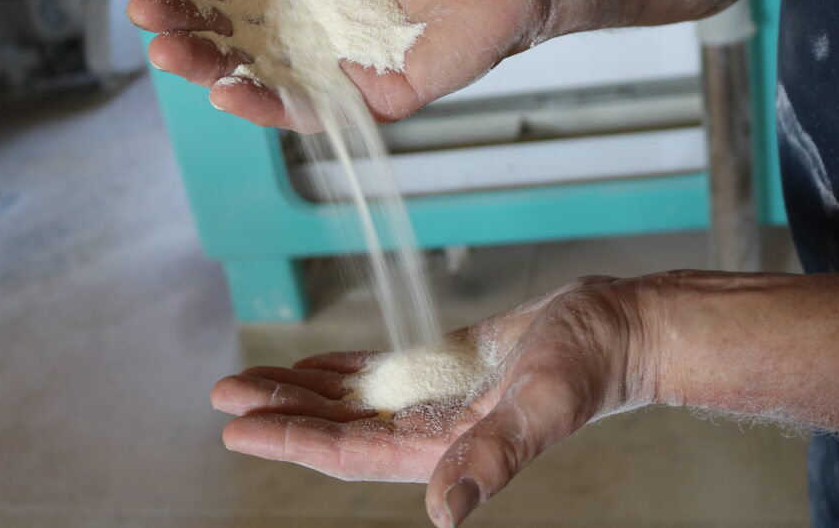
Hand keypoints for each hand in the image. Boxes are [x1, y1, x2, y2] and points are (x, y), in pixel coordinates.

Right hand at [126, 0, 549, 129]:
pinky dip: (269, 104)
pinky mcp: (368, 99)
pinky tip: (229, 89)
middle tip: (145, 20)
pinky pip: (313, 110)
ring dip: (211, 71)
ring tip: (169, 53)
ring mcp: (336, 70)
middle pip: (234, 43)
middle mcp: (311, 36)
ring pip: (262, 80)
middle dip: (185, 32)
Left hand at [211, 275, 657, 526]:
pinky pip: (378, 375)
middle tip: (222, 392)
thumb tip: (446, 513)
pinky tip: (310, 368)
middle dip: (278, 411)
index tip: (235, 423)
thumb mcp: (541, 403)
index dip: (288, 438)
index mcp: (442, 447)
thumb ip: (494, 454)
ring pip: (350, 400)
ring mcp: (433, 399)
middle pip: (335, 425)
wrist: (616, 330)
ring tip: (250, 377)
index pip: (346, 451)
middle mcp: (429, 430)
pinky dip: (339, 372)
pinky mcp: (443, 369)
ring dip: (299, 390)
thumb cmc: (587, 364)